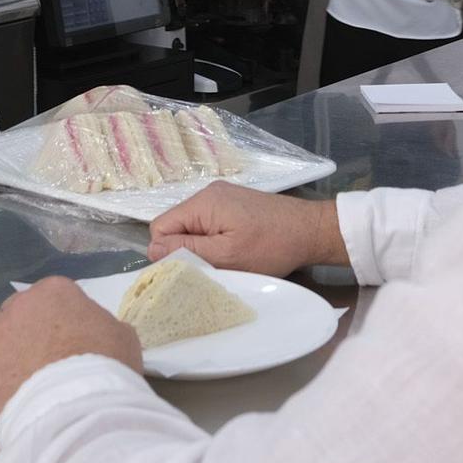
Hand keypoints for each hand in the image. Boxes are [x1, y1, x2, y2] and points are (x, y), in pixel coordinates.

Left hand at [0, 276, 141, 416]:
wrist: (80, 404)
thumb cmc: (108, 367)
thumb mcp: (122, 336)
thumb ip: (101, 325)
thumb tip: (92, 332)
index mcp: (56, 292)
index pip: (51, 295)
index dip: (57, 317)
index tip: (66, 339)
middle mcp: (21, 305)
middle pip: (15, 308)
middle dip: (24, 327)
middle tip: (38, 354)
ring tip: (6, 361)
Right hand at [147, 182, 345, 274]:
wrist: (311, 231)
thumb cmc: (271, 246)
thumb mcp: (226, 255)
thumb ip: (187, 250)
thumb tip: (151, 250)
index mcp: (202, 202)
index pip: (160, 227)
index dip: (168, 252)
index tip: (189, 270)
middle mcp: (207, 193)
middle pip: (175, 226)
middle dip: (186, 250)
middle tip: (209, 268)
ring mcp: (221, 197)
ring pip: (192, 227)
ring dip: (201, 247)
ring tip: (223, 261)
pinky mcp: (233, 204)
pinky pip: (208, 224)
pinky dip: (214, 240)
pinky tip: (232, 251)